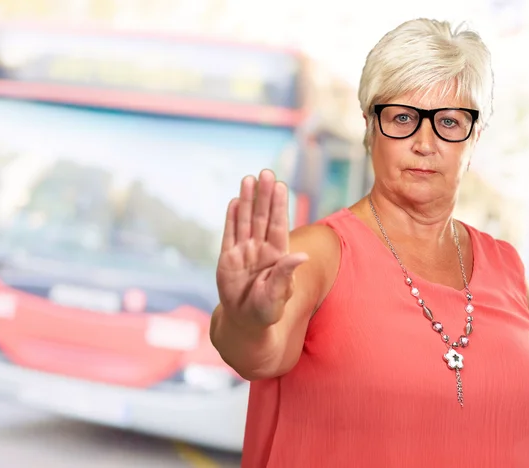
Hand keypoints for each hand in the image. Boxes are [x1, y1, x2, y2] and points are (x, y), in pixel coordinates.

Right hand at [216, 170, 307, 326]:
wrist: (245, 322)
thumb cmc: (267, 310)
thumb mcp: (278, 294)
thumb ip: (286, 273)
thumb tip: (302, 255)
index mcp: (277, 255)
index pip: (278, 224)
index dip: (279, 205)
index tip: (281, 185)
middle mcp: (261, 249)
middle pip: (262, 217)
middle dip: (264, 195)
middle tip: (266, 173)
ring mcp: (244, 251)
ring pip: (245, 220)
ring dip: (247, 200)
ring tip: (249, 179)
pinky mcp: (227, 258)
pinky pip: (229, 234)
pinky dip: (231, 218)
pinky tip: (234, 201)